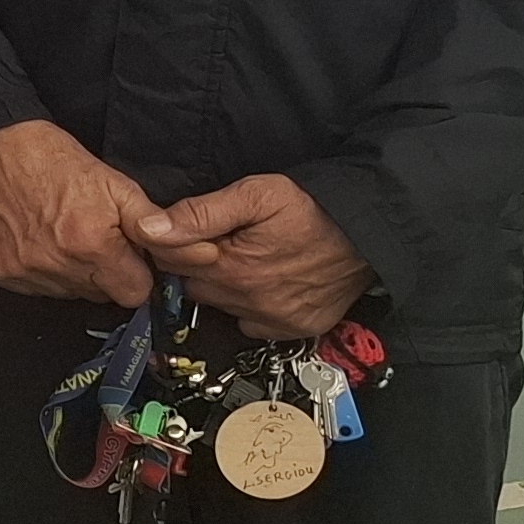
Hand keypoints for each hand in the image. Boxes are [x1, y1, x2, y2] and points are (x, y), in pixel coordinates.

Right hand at [0, 120, 164, 307]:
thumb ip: (155, 225)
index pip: (134, 294)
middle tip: (92, 239)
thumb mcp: (118, 185)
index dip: (135, 275)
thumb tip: (195, 252)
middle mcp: (58, 265)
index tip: (126, 256)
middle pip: (100, 296)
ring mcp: (25, 272)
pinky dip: (41, 270)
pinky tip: (38, 241)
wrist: (0, 148)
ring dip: (72, 273)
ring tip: (62, 236)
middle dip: (104, 273)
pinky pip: (35, 288)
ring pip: (68, 293)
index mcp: (92, 245)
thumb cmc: (57, 163)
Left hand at [144, 174, 369, 340]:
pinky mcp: (293, 329)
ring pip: (221, 305)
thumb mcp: (255, 194)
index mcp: (230, 268)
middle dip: (200, 264)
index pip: (172, 263)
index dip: (176, 243)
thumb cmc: (314, 209)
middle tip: (226, 242)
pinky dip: (252, 306)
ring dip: (226, 285)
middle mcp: (247, 301)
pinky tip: (269, 282)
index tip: (191, 231)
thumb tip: (151, 229)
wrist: (371, 234)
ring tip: (251, 259)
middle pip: (194, 286)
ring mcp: (271, 319)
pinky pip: (253, 323)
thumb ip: (200, 212)